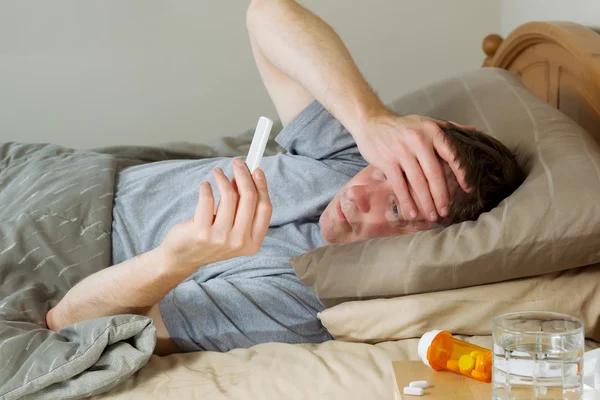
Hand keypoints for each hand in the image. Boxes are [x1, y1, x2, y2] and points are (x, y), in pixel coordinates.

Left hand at [160, 158, 271, 271]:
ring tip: (217, 173)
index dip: (262, 186)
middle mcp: (239, 242)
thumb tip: (246, 176)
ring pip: (229, 196)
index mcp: (253, 242)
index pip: (264, 208)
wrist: (184, 257)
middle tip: (237, 162)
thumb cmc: (211, 239)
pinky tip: (205, 186)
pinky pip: (208, 199)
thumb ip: (243, 207)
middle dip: (244, 174)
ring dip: (223, 178)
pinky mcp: (201, 232)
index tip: (256, 170)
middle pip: (249, 198)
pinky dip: (206, 188)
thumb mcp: (234, 228)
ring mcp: (220, 239)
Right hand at [356, 114, 473, 220]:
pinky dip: (406, 201)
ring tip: (431, 216)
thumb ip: (449, 127)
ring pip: (417, 182)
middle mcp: (418, 140)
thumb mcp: (426, 122)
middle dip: (441, 196)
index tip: (468, 190)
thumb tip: (473, 130)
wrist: (370, 122)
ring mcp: (401, 151)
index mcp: (432, 131)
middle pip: (434, 174)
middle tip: (445, 212)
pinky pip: (399, 185)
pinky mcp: (387, 161)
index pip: (451, 154)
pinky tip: (412, 212)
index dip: (461, 174)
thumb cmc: (402, 125)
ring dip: (425, 202)